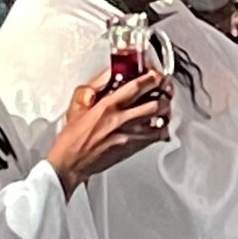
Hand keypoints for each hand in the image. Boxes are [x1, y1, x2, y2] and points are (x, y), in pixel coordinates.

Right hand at [44, 72, 170, 193]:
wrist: (71, 163)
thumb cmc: (72, 138)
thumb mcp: (77, 106)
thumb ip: (92, 87)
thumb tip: (106, 75)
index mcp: (108, 106)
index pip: (137, 87)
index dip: (151, 78)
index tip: (156, 75)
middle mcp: (122, 119)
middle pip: (155, 102)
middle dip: (164, 94)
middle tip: (165, 89)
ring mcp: (130, 134)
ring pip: (160, 119)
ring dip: (166, 110)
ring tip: (165, 105)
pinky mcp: (133, 148)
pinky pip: (156, 136)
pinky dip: (162, 129)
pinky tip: (160, 124)